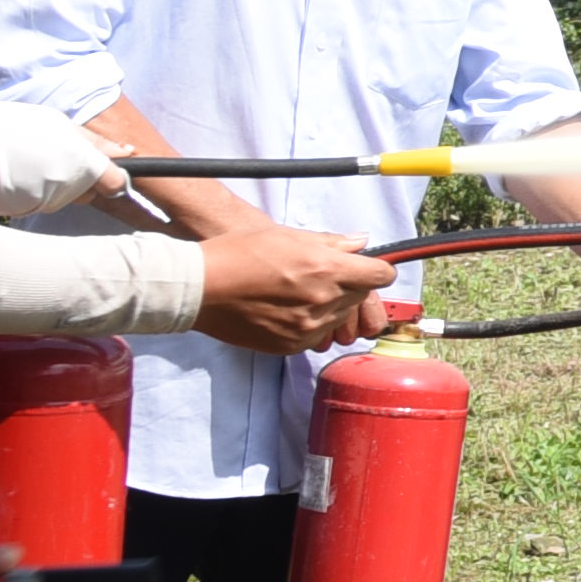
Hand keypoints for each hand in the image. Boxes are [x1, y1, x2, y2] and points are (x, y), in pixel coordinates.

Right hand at [0, 102, 130, 219]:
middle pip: (86, 193)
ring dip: (49, 186)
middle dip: (76, 180)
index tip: (105, 173)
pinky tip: (10, 175)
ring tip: (24, 161)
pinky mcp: (21, 213)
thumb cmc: (12, 126)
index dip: (111, 179)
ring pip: (58, 200)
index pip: (115, 184)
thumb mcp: (58, 124)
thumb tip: (127, 153)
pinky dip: (25, 194)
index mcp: (83, 164)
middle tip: (49, 155)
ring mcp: (44, 203)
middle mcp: (68, 189)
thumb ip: (96, 143)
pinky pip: (32, 205)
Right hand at [189, 216, 398, 353]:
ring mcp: (308, 326)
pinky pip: (315, 335)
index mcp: (327, 269)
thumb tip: (359, 243)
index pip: (381, 275)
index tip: (366, 268)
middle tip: (323, 276)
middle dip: (350, 286)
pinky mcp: (291, 345)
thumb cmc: (239, 253)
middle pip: (360, 296)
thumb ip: (330, 243)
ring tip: (297, 291)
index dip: (375, 269)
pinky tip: (284, 309)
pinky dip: (308, 323)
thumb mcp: (287, 236)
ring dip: (329, 306)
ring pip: (339, 318)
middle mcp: (324, 301)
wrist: (199, 287)